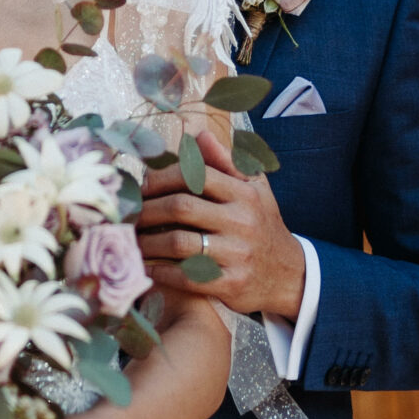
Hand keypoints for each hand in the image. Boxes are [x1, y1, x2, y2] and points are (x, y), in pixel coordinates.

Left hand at [137, 128, 305, 319]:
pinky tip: (147, 266)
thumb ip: (226, 162)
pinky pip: (186, 276)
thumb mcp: (255, 189)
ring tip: (131, 239)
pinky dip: (160, 271)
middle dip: (148, 209)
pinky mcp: (230, 284)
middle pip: (181, 207)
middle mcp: (242, 221)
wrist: (290, 274)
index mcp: (244, 193)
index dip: (161, 179)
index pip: (195, 176)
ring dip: (147, 241)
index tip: (141, 186)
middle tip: (129, 214)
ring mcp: (237, 254)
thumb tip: (198, 135)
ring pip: (178, 243)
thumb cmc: (262, 224)